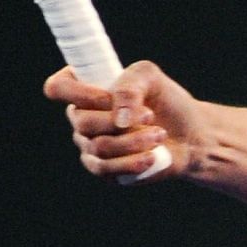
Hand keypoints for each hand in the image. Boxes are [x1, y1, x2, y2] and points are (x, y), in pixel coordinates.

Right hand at [44, 59, 202, 180]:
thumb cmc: (166, 100)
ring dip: (133, 140)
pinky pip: (105, 169)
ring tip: (159, 134)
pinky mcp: (105, 169)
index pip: (58, 87)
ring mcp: (90, 145)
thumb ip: (130, 84)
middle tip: (151, 115)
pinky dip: (131, 162)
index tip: (110, 96)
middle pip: (81, 121)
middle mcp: (81, 118)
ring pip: (98, 146)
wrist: (189, 133)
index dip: (80, 93)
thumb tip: (118, 118)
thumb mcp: (150, 77)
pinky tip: (152, 155)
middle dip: (118, 118)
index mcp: (84, 89)